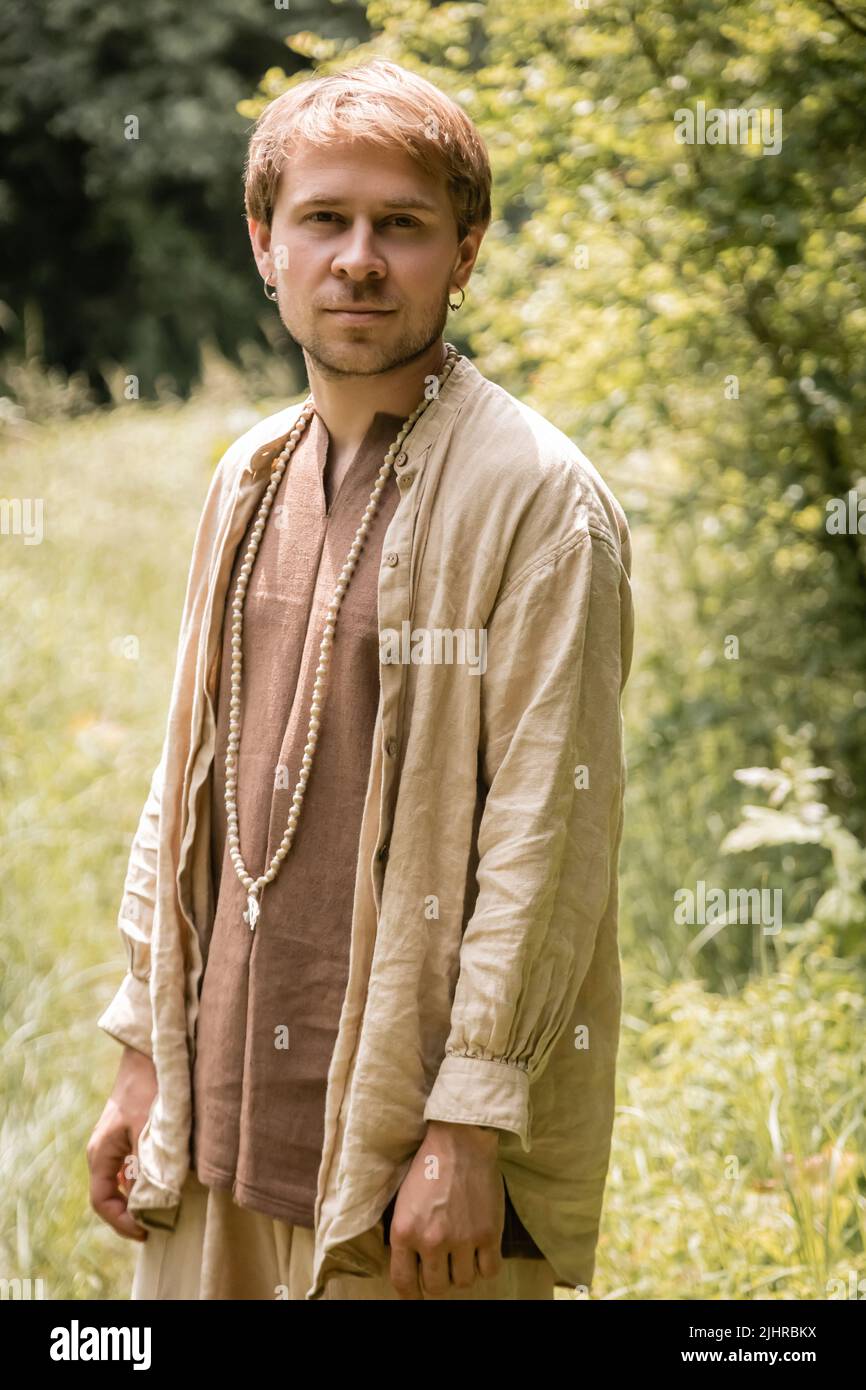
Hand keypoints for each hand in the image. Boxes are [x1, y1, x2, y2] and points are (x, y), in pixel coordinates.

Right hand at [87, 1045, 156, 1241]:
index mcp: (101, 1154)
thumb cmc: (148, 1087)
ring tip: (169, 1204)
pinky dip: (150, 1178)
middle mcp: (104, 1152)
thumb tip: (155, 1203)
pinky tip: (170, 1178)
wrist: (151, 1053)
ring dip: (144, 1195)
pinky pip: (135, 1167)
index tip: (146, 1231)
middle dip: (135, 1212)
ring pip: (126, 1182)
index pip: (102, 1202)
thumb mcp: (149, 1128)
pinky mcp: (130, 1135)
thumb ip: (150, 1166)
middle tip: (162, 1222)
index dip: (122, 1222)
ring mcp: (116, 1144)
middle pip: (113, 1195)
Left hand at [388, 1120, 504, 1298]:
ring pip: (464, 1282)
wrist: (460, 1140)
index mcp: (404, 1231)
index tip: (417, 1294)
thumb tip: (411, 1267)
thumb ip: (406, 1236)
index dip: (411, 1294)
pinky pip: (489, 1271)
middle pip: (436, 1287)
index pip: (403, 1283)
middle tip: (444, 1263)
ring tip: (463, 1251)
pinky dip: (485, 1265)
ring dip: (463, 1271)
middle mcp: (431, 1240)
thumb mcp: (403, 1201)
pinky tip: (481, 1250)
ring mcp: (462, 1239)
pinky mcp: (488, 1234)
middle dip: (439, 1279)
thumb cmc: (429, 1166)